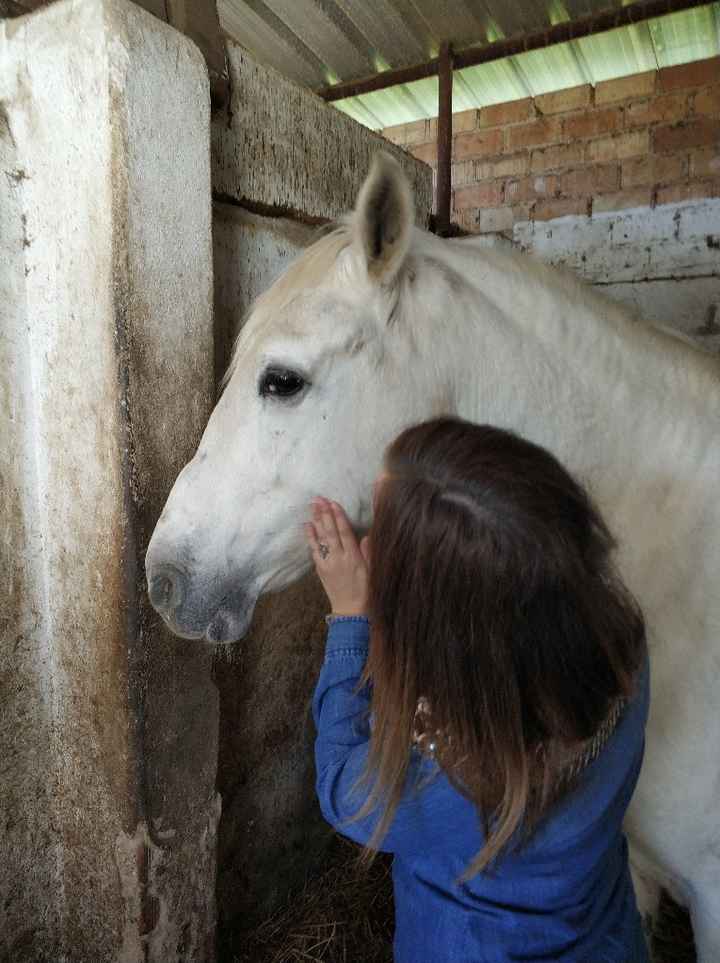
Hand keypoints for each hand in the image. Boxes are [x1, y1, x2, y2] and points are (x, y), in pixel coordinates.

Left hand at [304, 496, 369, 615]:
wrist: (351, 612)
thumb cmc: (367, 591)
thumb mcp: (373, 571)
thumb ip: (369, 553)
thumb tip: (366, 535)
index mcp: (354, 557)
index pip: (345, 532)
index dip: (339, 516)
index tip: (334, 503)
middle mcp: (339, 558)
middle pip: (331, 531)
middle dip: (325, 513)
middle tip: (319, 498)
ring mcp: (328, 563)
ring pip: (321, 538)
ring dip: (316, 520)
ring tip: (312, 506)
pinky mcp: (321, 569)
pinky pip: (314, 550)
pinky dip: (310, 537)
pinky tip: (307, 525)